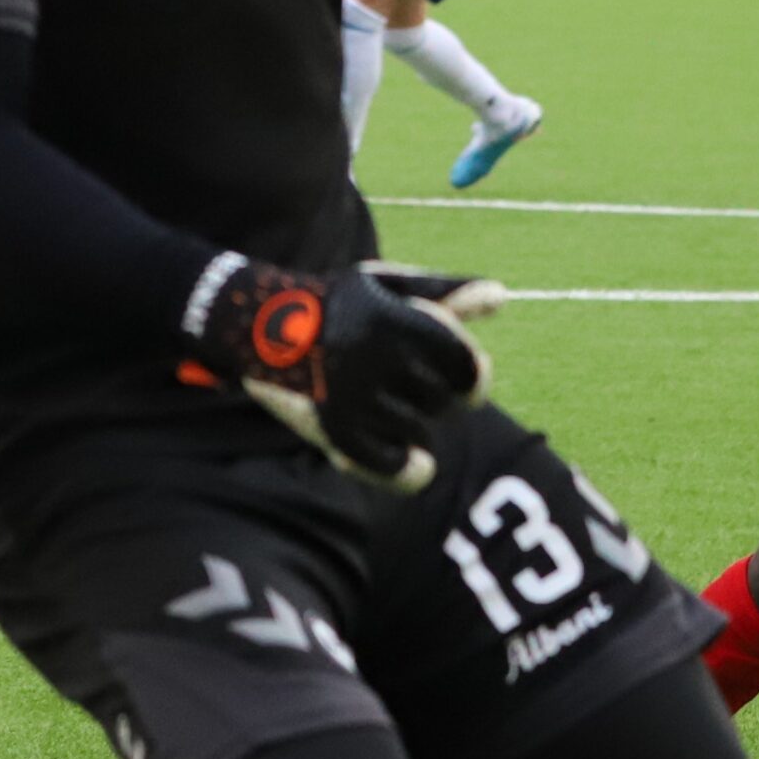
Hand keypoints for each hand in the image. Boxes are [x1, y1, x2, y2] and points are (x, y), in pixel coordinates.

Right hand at [187, 257, 498, 491]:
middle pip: (441, 399)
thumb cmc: (339, 303)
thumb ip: (448, 292)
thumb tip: (501, 295)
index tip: (468, 384)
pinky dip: (408, 472)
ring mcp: (349, 394)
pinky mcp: (329, 426)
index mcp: (394, 319)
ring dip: (417, 428)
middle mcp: (372, 357)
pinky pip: (383, 461)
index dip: (474, 378)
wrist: (258, 322)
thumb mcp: (389, 286)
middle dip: (439, 399)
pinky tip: (421, 468)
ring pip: (415, 431)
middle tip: (417, 391)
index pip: (461, 361)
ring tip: (398, 412)